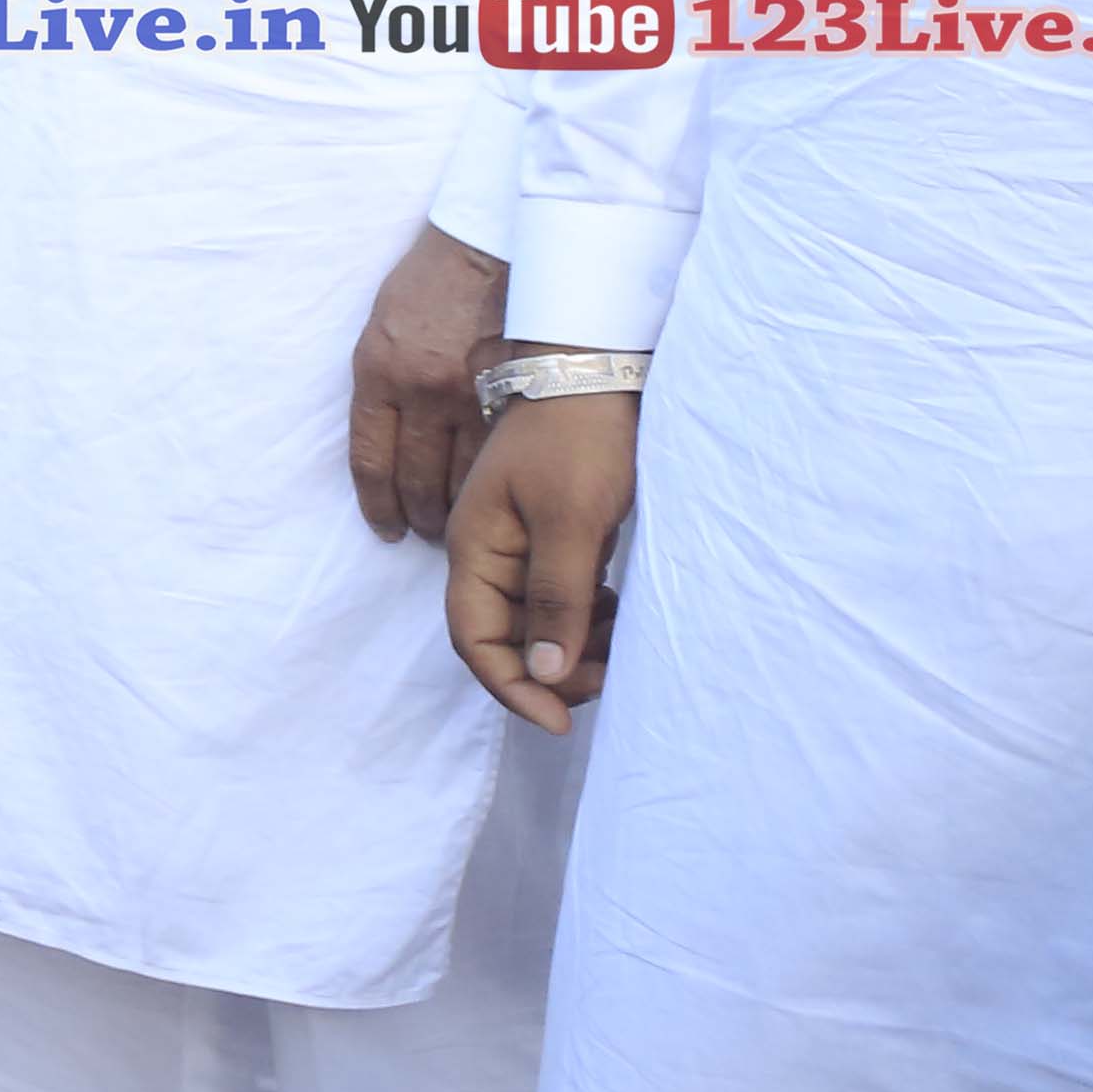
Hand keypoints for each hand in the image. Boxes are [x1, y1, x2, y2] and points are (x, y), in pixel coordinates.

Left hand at [346, 220, 509, 541]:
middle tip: (425, 532)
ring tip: (463, 528)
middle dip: (419, 514)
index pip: (370, 460)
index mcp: (378, 371)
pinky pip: (502, 459)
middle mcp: (421, 390)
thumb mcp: (382, 327)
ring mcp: (473, 395)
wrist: (494, 244)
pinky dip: (498, 488)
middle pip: (416, 479)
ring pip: (464, 479)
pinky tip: (500, 504)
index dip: (377, 504)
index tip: (385, 528)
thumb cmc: (433, 283)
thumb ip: (381, 381)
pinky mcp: (517, 394)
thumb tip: (386, 437)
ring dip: (460, 512)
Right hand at [443, 386, 636, 731]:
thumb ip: (556, 599)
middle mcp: (487, 551)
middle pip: (502, 637)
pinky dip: (583, 618)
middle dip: (550, 672)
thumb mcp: (572, 522)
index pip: (474, 639)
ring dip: (570, 647)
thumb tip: (544, 675)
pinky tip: (613, 607)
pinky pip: (556, 597)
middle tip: (608, 677)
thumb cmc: (580, 441)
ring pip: (532, 621)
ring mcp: (517, 542)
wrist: (596, 370)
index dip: (511, 688)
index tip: (562, 720)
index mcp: (476, 547)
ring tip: (618, 641)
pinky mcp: (549, 534)